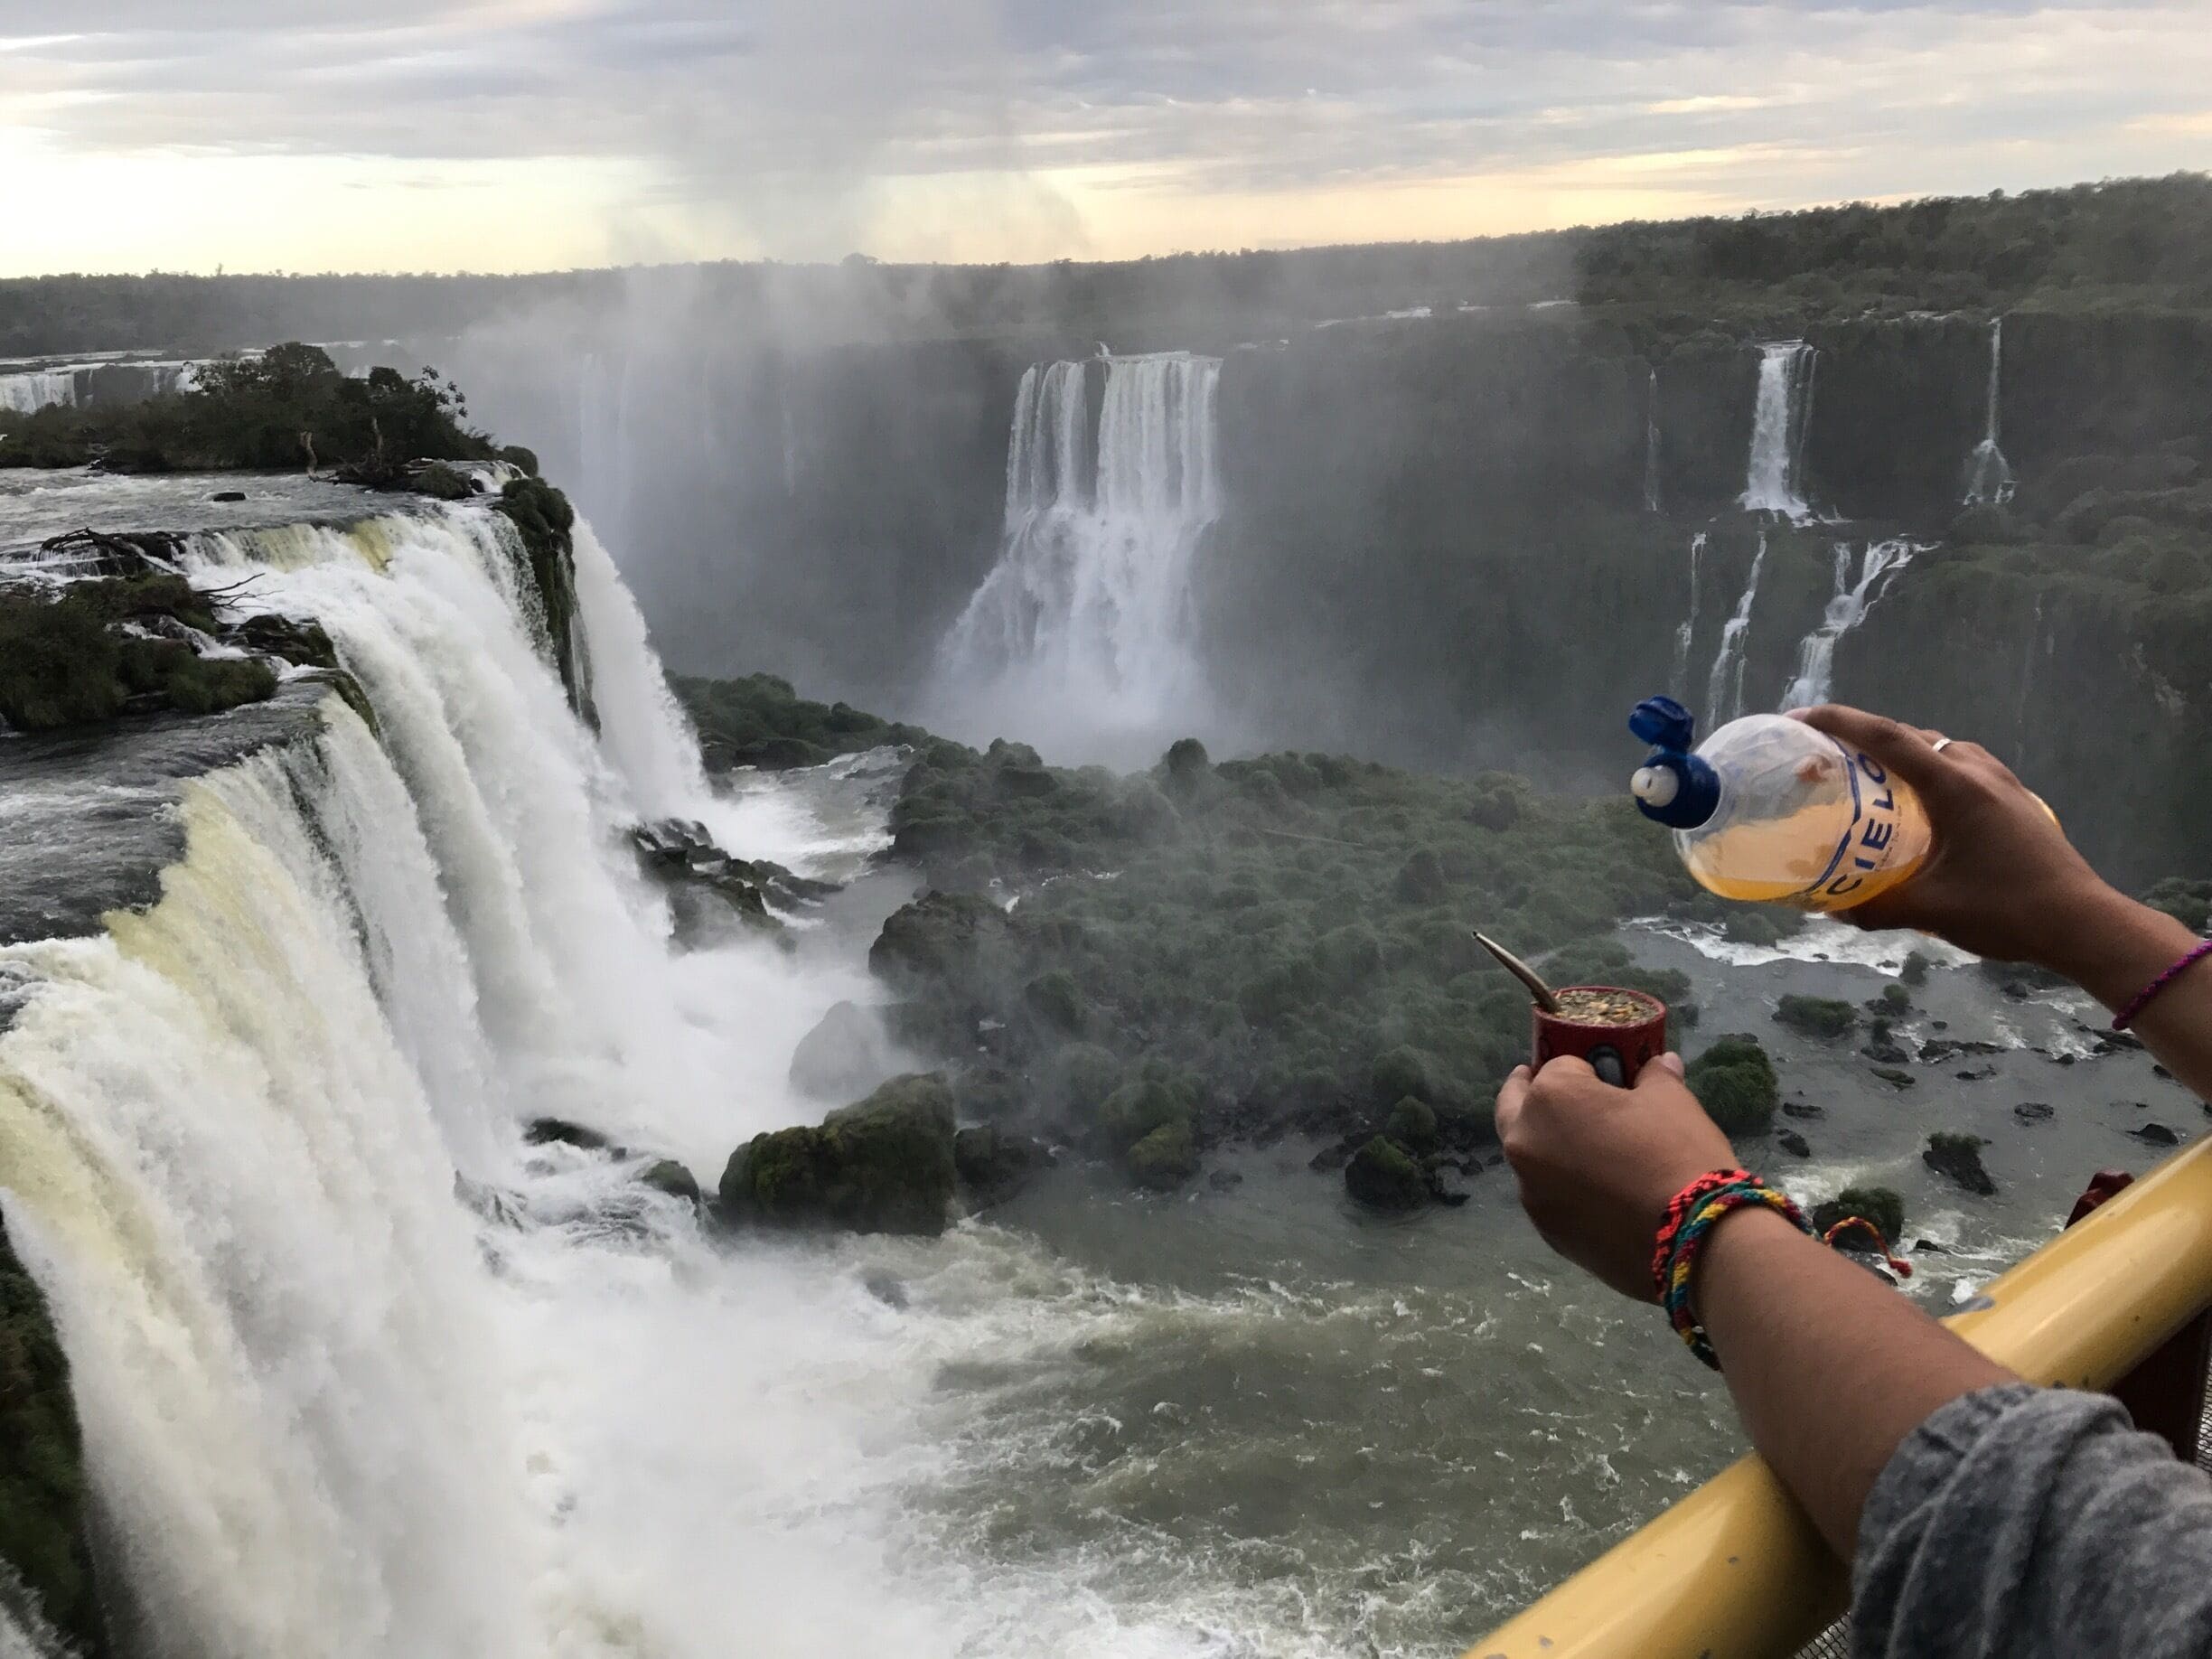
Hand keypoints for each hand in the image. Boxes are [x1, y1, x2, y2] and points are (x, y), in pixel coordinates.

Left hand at [1495, 1053, 1737, 1301]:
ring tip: (1583, 1150)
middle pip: (1516, 1108)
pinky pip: (1547, 1195)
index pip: (1559, 1067)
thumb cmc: (1677, 1154)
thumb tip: (1659, 1062)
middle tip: (1548, 1091)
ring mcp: (1530, 1192)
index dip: (1585, 1069)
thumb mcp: (1673, 1101)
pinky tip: (1593, 1193)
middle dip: (1530, 1095)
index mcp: (1549, 1098)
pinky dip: (1562, 1186)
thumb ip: (1654, 1077)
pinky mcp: (1546, 1231)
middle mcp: (1525, 1143)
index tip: (1602, 1077)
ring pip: (1529, 1157)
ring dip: (1546, 1146)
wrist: (1692, 1243)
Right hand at [1790, 704, 2115, 968]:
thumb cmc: (2006, 910)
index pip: (1886, 737)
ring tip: (1870, 781)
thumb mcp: (1931, 911)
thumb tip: (1831, 908)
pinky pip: (1961, 768)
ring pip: (1940, 749)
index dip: (1838, 722)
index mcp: (1954, 786)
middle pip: (1911, 737)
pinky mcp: (2016, 800)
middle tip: (1827, 760)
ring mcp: (2002, 783)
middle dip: (1863, 739)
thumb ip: (1875, 907)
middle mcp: (1978, 771)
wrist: (2083, 924)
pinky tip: (1920, 808)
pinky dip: (1929, 773)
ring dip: (1901, 755)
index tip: (1798, 719)